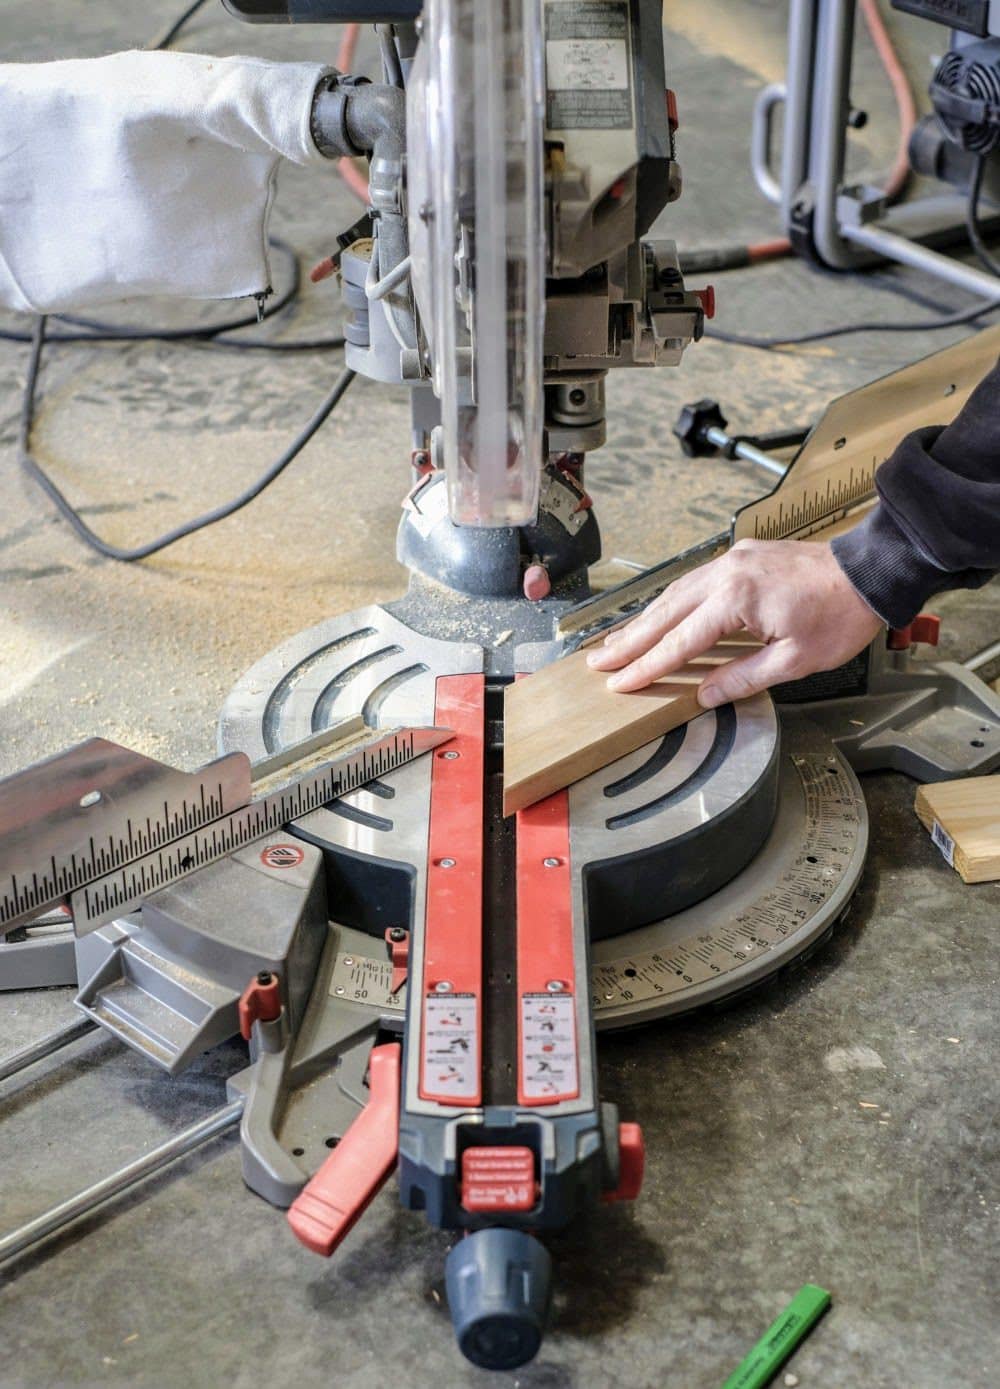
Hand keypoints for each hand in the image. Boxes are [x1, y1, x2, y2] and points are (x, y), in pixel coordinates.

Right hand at [586, 539, 883, 705]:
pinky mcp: (742, 556)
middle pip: (665, 612)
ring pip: (675, 593)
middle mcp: (726, 572)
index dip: (647, 666)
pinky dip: (670, 602)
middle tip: (598, 661)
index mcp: (737, 599)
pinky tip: (658, 615)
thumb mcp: (795, 661)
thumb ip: (743, 677)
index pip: (680, 641)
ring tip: (617, 643)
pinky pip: (694, 581)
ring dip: (644, 620)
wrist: (870, 571)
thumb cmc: (840, 616)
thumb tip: (703, 694)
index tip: (620, 682)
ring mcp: (733, 560)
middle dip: (629, 641)